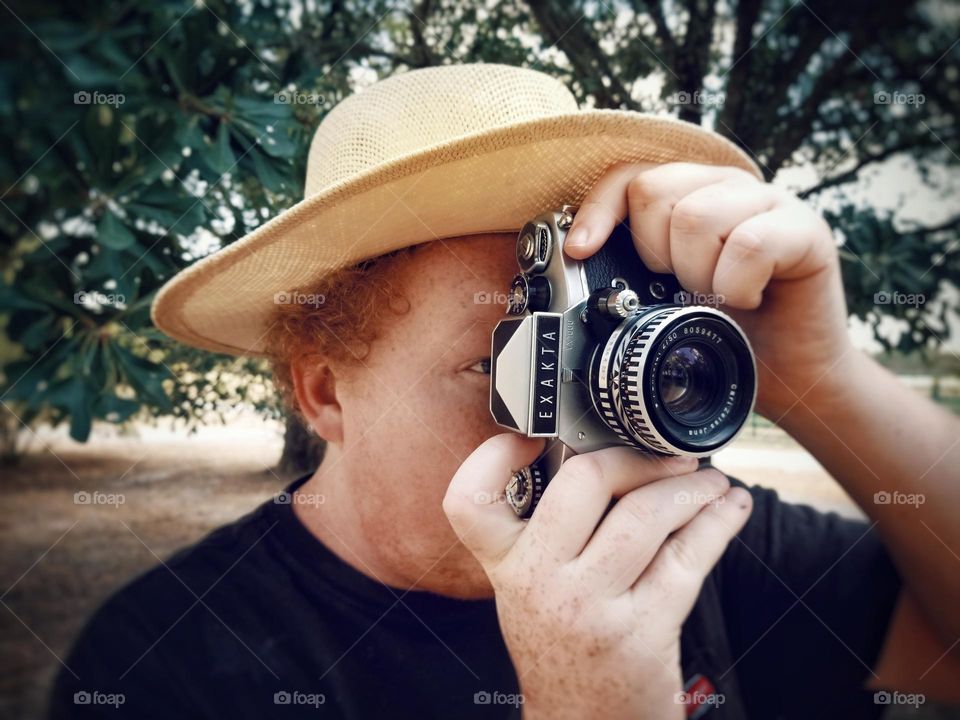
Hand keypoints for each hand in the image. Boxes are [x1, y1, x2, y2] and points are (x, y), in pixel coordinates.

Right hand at [443, 434, 752, 719]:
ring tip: (709, 481)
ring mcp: (590, 607)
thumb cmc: (564, 645)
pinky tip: (730, 510)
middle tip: (668, 457)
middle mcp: (538, 582)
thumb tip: (610, 461)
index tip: (535, 437)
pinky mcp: (642, 631)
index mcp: (505, 566)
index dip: (493, 457)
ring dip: (691, 487)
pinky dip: (718, 523)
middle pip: (584, 483)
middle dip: (638, 458)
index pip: (469, 500)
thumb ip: (550, 533)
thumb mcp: (531, 590)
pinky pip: (688, 558)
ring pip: (646, 516)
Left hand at [564, 162, 849, 419]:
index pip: (629, 176)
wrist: (789, 376)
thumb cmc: (725, 336)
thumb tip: (574, 259)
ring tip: (716, 298)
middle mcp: (726, 188)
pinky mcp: (806, 228)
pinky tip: (746, 300)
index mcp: (688, 197)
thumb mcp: (662, 301)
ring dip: (697, 274)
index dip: (598, 211)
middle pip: (656, 192)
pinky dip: (736, 285)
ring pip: (697, 216)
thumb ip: (629, 270)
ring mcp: (769, 202)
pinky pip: (750, 243)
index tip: (581, 252)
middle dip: (656, 255)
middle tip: (683, 290)